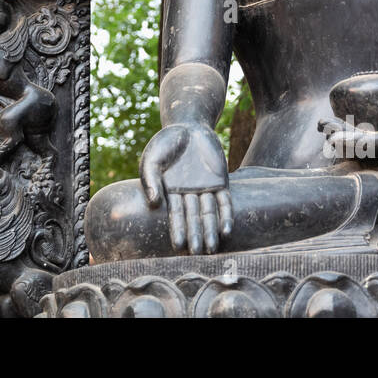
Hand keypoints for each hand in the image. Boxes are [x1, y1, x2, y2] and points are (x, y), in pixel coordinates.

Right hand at [139, 124, 231, 254]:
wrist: (188, 124)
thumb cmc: (166, 142)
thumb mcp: (152, 158)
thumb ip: (150, 179)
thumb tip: (153, 203)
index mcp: (171, 192)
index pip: (175, 214)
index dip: (177, 229)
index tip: (178, 245)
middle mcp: (189, 194)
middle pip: (193, 217)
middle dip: (195, 235)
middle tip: (197, 253)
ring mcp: (206, 188)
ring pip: (209, 213)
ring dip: (210, 231)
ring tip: (212, 248)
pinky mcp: (220, 181)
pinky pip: (224, 202)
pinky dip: (226, 216)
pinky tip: (226, 230)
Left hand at [319, 99, 377, 160]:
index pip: (369, 145)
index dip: (349, 140)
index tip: (331, 133)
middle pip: (361, 146)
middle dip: (339, 136)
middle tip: (320, 123)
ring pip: (363, 144)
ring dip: (343, 135)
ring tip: (324, 124)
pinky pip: (370, 141)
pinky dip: (354, 135)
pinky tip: (342, 127)